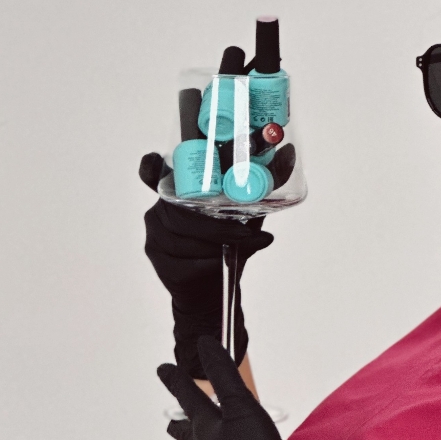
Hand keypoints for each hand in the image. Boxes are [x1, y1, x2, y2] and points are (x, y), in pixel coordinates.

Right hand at [140, 152, 273, 375]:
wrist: (216, 286)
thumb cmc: (230, 242)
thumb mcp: (249, 210)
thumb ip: (265, 183)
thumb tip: (290, 153)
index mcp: (178, 193)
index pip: (154, 174)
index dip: (150, 167)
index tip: (153, 161)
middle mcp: (161, 211)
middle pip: (181, 212)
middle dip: (216, 225)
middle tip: (242, 232)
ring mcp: (156, 236)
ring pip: (185, 237)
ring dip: (217, 244)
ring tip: (239, 247)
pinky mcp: (160, 260)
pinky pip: (186, 259)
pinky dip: (211, 263)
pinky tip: (222, 263)